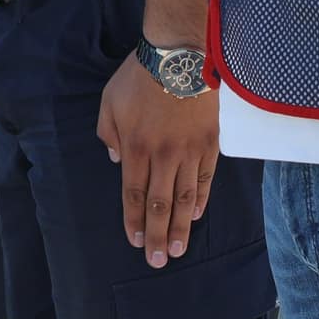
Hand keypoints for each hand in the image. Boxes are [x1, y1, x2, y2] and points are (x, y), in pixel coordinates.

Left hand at [95, 55, 218, 268]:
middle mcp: (162, 156)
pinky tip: (196, 215)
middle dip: (157, 235)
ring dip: (181, 226)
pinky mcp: (210, 144)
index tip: (135, 242)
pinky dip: (200, 199)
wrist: (178, 57)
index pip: (133, 194)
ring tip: (178, 249)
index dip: (133, 221)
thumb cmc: (138, 78)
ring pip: (184, 198)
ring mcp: (189, 152)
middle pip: (159, 204)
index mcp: (135, 147)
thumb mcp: (109, 103)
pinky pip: (205, 179)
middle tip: (158, 261)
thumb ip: (109, 134)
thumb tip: (115, 162)